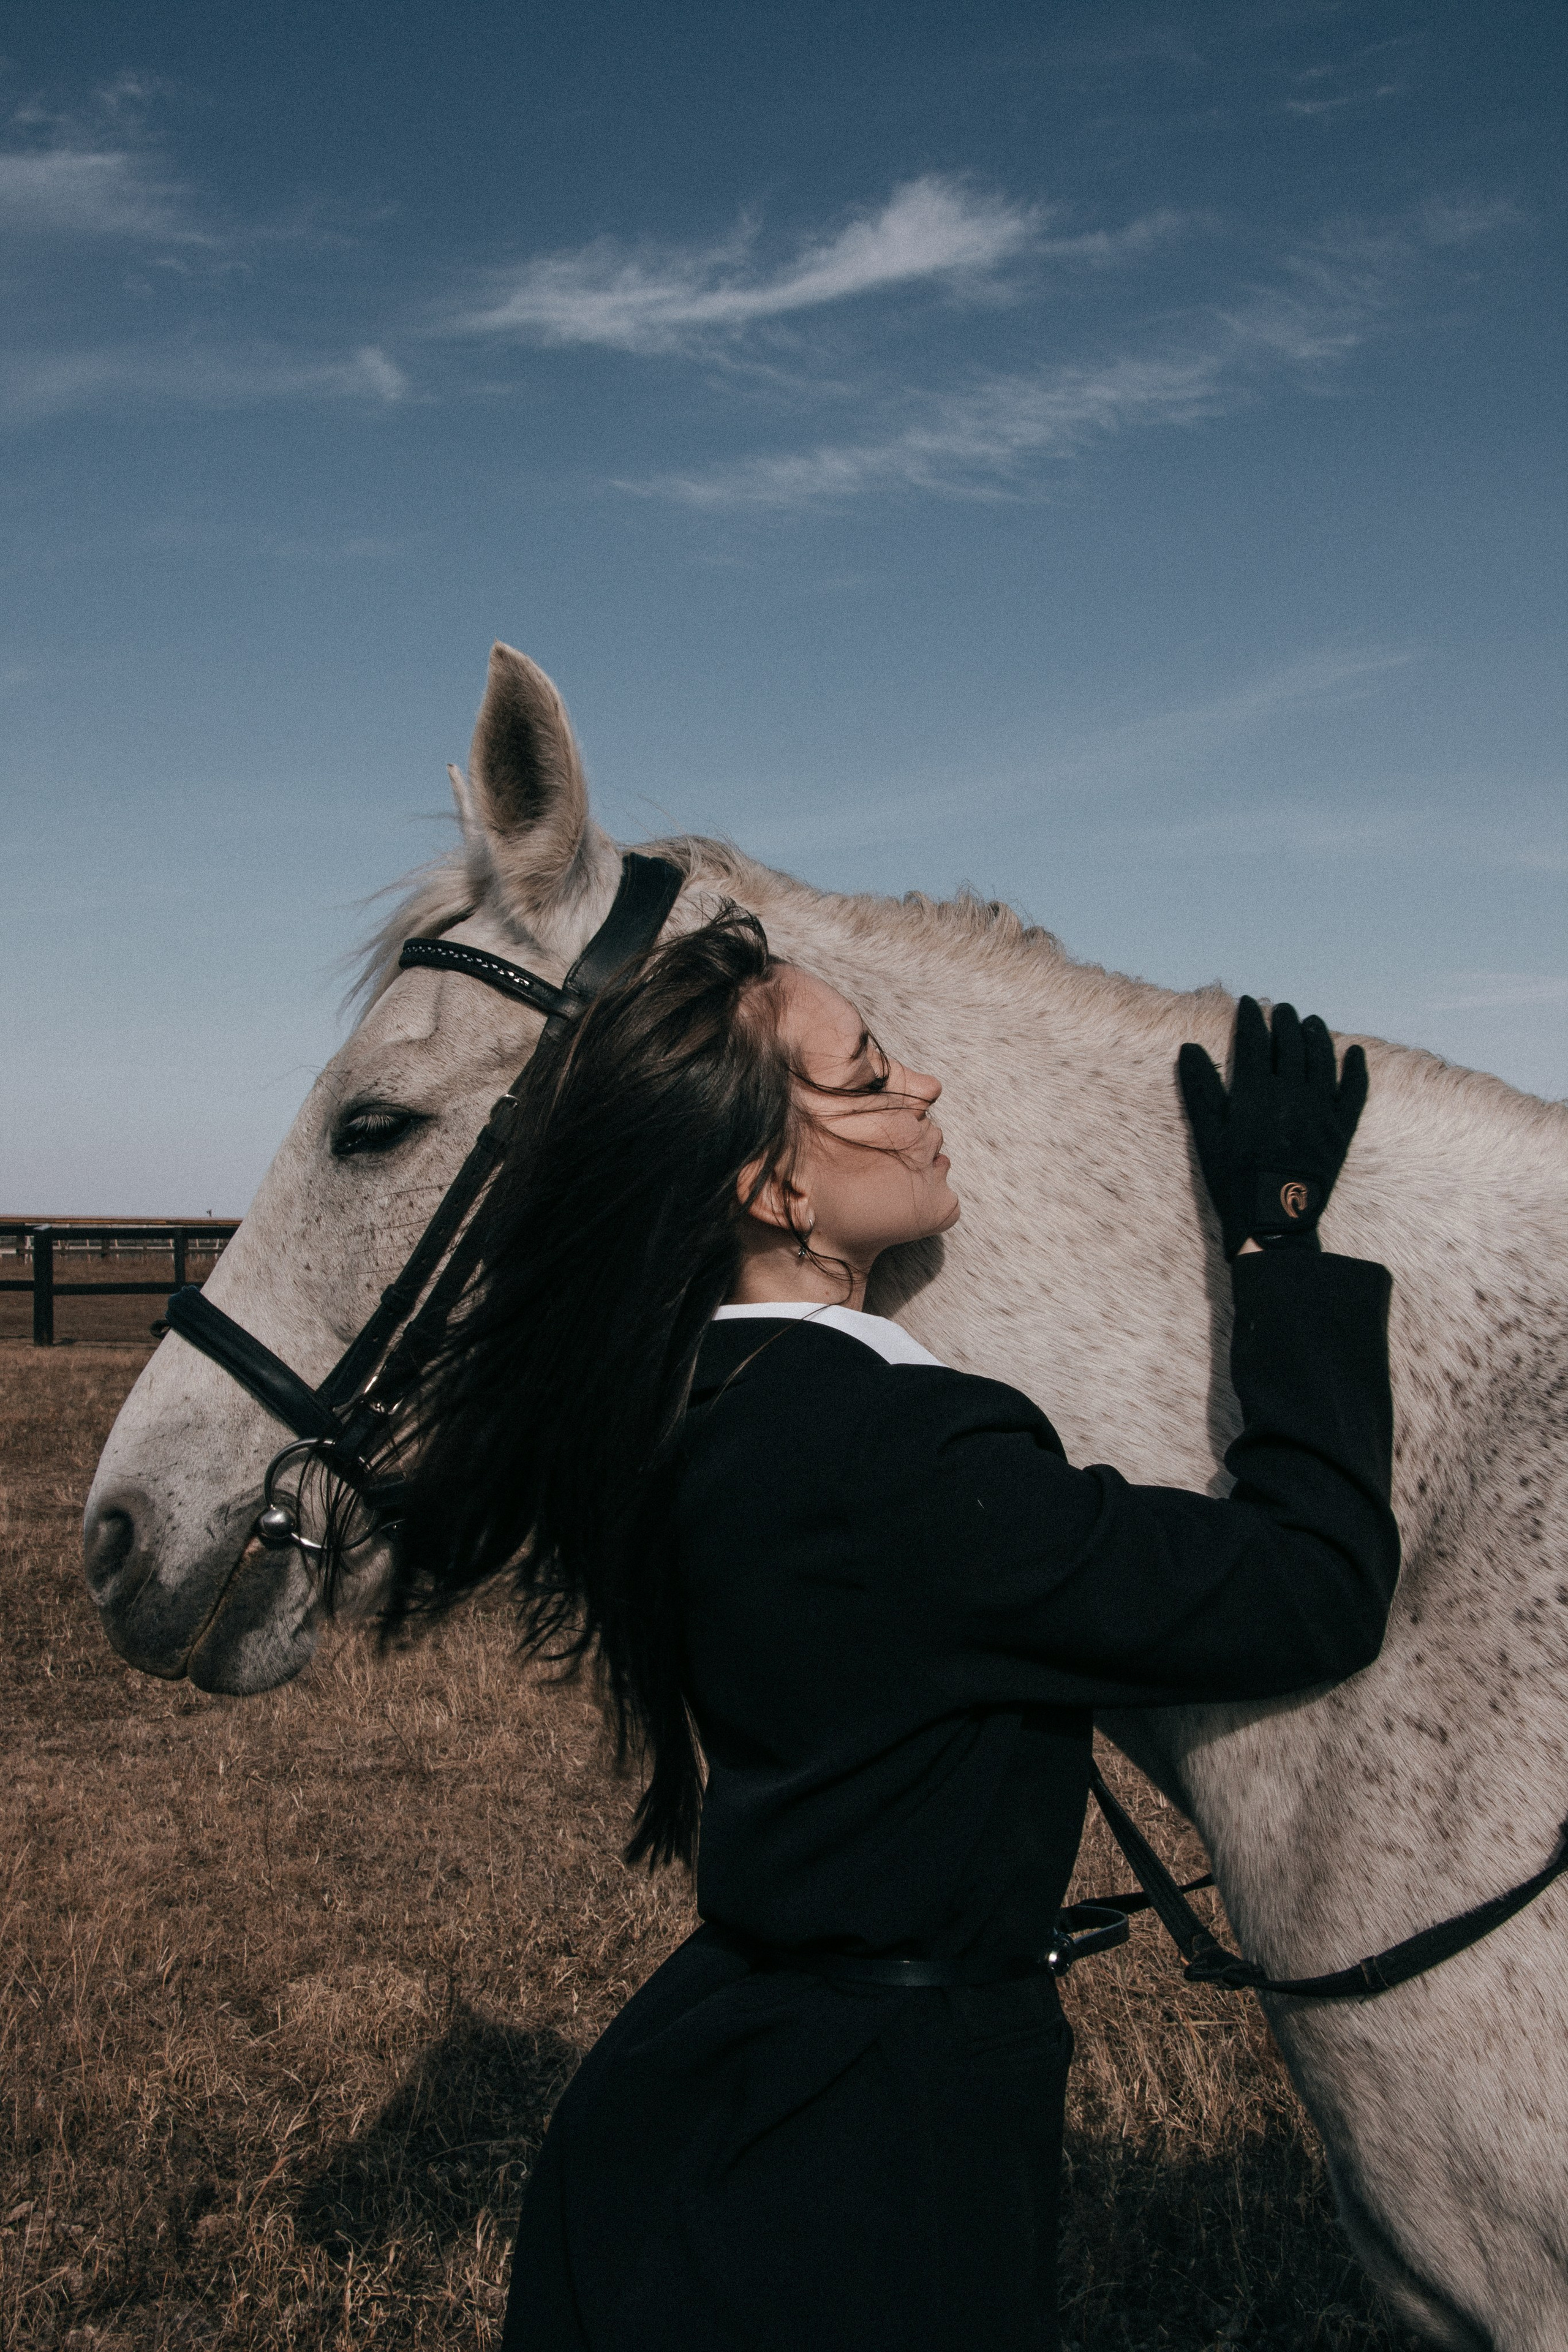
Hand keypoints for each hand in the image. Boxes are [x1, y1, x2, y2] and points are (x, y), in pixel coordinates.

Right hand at [1177, 998, 1367, 1259]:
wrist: (1273, 1221)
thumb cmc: (1233, 1179)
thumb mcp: (1207, 1135)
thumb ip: (1199, 1089)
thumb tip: (1190, 1048)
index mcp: (1257, 1092)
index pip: (1255, 1041)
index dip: (1250, 1018)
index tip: (1248, 1003)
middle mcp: (1292, 1093)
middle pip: (1291, 1044)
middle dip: (1285, 1021)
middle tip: (1282, 1009)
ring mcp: (1320, 1110)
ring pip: (1323, 1059)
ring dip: (1317, 1035)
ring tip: (1312, 1021)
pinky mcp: (1340, 1130)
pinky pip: (1354, 1091)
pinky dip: (1356, 1069)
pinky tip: (1355, 1053)